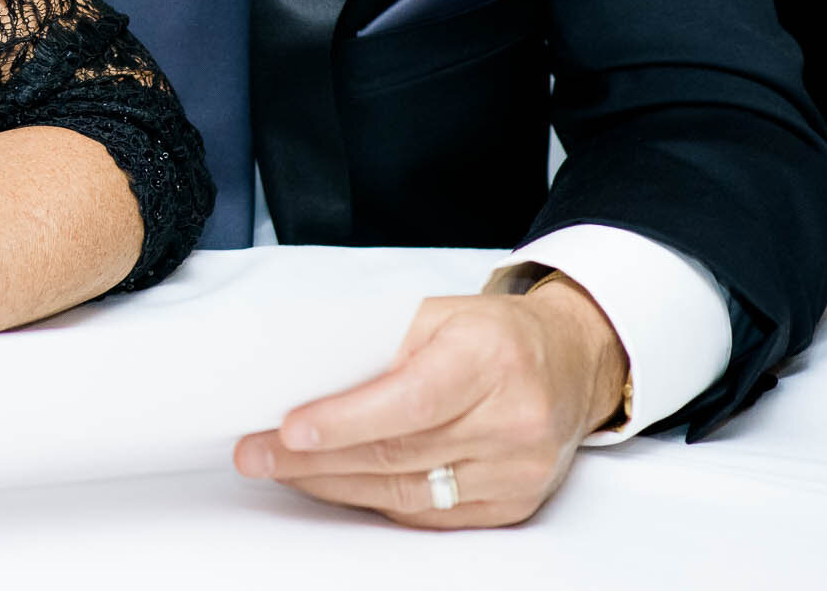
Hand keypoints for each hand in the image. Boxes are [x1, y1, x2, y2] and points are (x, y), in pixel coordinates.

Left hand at [233, 278, 628, 527]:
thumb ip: (379, 344)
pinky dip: (372, 499)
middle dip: (315, 456)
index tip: (290, 427)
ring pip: (406, 490)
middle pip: (399, 451)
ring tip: (280, 467)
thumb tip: (303, 378)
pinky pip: (427, 514)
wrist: (569, 364)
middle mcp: (513, 419)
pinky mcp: (512, 504)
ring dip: (332, 482)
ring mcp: (517, 470)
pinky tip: (333, 484)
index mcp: (491, 357)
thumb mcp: (438, 313)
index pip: (411, 398)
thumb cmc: (493, 334)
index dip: (347, 418)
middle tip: (256, 451)